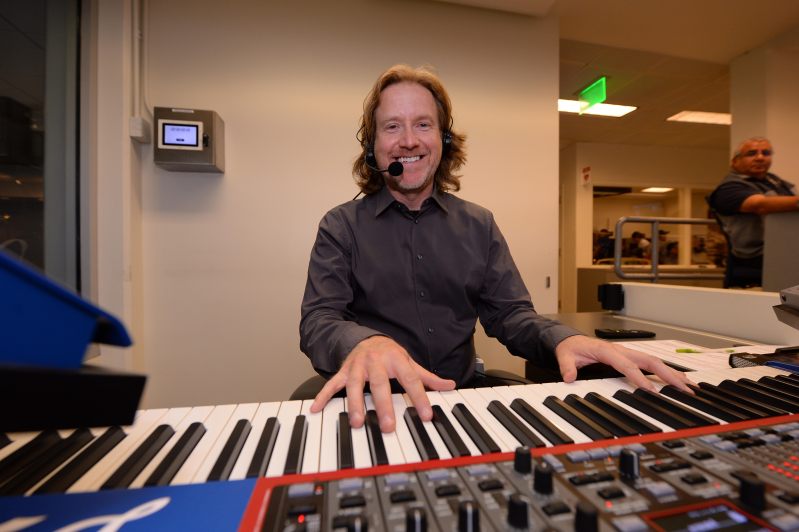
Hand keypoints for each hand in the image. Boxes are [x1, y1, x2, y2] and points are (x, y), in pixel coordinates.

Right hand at [309, 336, 455, 431]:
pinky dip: (324, 395)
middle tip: (388, 425)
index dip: (420, 397)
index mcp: (396, 360)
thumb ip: (428, 377)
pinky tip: (316, 408)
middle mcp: (376, 361)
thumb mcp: (410, 362)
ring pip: (355, 384)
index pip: (411, 380)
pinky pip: (332, 383)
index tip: (426, 415)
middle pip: (380, 384)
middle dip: (384, 405)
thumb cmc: (389, 354)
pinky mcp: (343, 370)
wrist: (365, 337)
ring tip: (357, 422)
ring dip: (354, 403)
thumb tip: (450, 386)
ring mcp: (357, 366)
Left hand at [554, 335, 693, 391]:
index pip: (627, 365)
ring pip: (654, 362)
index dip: (640, 378)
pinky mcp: (630, 357)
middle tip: (684, 389)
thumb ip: (567, 366)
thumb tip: (569, 377)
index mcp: (607, 350)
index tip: (652, 391)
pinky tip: (677, 380)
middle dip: (668, 375)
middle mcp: (621, 350)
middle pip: (650, 361)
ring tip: (690, 387)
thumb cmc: (571, 347)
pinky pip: (650, 364)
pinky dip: (666, 372)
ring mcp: (627, 353)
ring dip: (672, 374)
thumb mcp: (565, 356)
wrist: (570, 339)